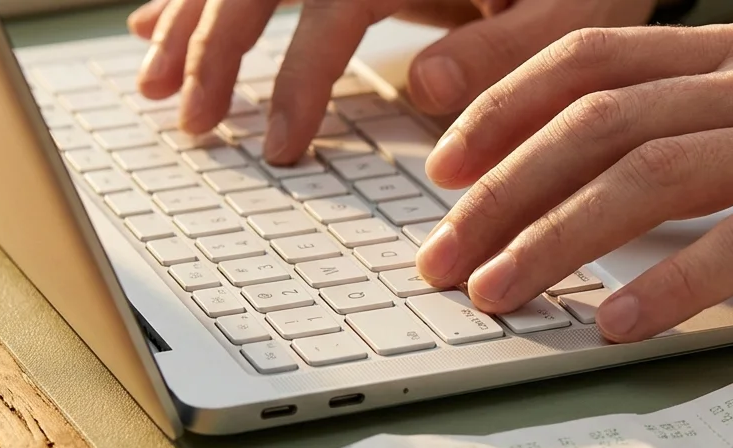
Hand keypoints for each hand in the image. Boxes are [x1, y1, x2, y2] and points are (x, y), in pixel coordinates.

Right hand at [126, 0, 655, 164]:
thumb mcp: (580, 9)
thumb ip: (506, 51)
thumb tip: (420, 85)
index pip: (333, 4)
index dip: (297, 77)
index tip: (277, 148)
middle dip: (215, 48)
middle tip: (193, 125)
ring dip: (189, 18)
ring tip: (153, 84)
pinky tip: (157, 21)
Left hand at [416, 23, 732, 341]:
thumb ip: (699, 135)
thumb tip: (587, 202)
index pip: (589, 59)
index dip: (503, 109)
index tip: (446, 169)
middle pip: (597, 121)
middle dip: (500, 191)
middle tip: (442, 255)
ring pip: (649, 175)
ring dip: (554, 240)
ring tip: (495, 294)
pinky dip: (667, 286)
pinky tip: (614, 325)